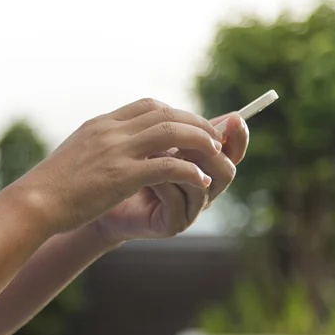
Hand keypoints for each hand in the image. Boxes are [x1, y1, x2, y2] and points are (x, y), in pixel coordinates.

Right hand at [6, 99, 222, 234]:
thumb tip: (115, 144)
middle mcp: (111, 131)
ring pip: (171, 132)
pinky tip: (201, 180)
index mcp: (101, 124)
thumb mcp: (77, 152)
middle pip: (165, 113)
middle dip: (195, 122)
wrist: (35, 202)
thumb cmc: (54, 184)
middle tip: (213, 137)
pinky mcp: (121, 176)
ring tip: (216, 153)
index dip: (176, 113)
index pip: (147, 105)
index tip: (189, 126)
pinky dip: (189, 170)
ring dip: (199, 140)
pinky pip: (166, 165)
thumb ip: (99, 144)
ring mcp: (116, 151)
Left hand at [92, 113, 248, 243]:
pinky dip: (161, 181)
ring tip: (151, 151)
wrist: (96, 203)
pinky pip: (177, 200)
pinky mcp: (171, 224)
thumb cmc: (123, 169)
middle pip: (226, 170)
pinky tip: (140, 171)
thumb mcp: (151, 142)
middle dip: (207, 149)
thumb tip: (220, 110)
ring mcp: (188, 209)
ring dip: (179, 162)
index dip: (238, 136)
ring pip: (204, 186)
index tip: (234, 117)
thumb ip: (178, 128)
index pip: (233, 152)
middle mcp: (200, 189)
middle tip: (183, 135)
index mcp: (202, 167)